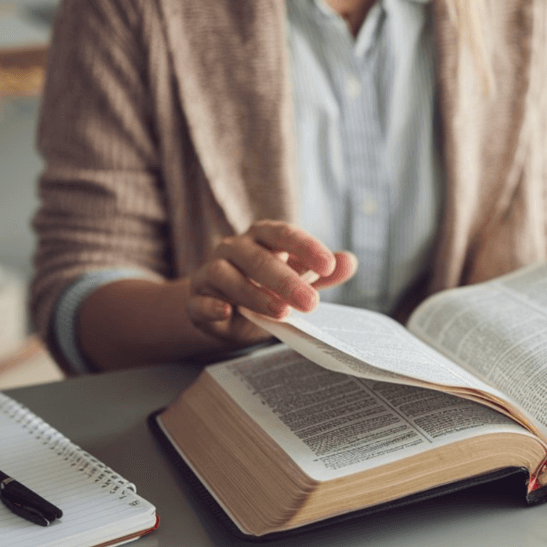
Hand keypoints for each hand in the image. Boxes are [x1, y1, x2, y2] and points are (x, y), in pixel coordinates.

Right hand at [187, 221, 356, 343]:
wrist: (224, 310)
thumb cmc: (264, 287)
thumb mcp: (296, 279)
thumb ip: (320, 272)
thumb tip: (350, 261)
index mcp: (262, 237)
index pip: (284, 235)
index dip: (306, 247)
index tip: (329, 265)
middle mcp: (235, 248)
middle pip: (259, 259)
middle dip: (287, 281)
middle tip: (312, 302)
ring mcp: (212, 271)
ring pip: (229, 277)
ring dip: (255, 295)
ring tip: (281, 312)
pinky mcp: (196, 298)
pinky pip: (200, 300)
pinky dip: (211, 306)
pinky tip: (226, 312)